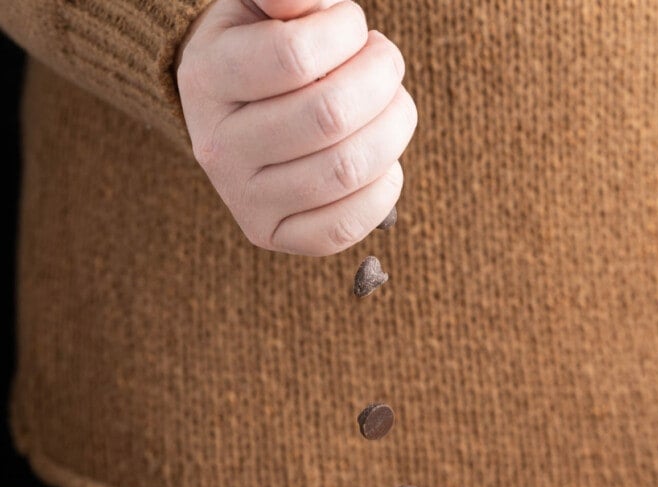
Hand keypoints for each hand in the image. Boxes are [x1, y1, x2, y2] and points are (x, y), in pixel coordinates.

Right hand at [176, 0, 416, 254]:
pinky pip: (343, 227)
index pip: (295, 56)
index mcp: (208, 77)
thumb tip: (304, 6)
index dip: (345, 32)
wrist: (234, 110)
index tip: (351, 26)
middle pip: (328, 116)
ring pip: (345, 170)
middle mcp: (218, 147)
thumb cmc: (263, 44)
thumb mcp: (263, 2)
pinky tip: (383, 160)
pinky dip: (382, 190)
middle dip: (381, 77)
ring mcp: (243, 200)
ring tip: (390, 105)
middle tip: (385, 63)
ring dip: (392, 128)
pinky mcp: (273, 235)